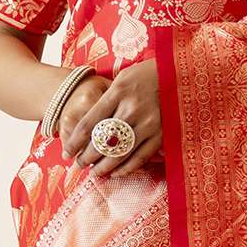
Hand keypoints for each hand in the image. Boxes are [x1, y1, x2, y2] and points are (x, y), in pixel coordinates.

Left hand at [59, 57, 162, 177]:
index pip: (89, 124)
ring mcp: (148, 123)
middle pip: (101, 142)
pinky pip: (140, 157)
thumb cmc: (146, 75)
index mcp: (118, 92)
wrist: (179, 73)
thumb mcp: (122, 79)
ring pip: (119, 154)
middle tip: (78, 165)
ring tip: (94, 173)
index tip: (66, 153)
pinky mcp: (161, 134)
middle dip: (86, 158)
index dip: (74, 142)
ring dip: (103, 167)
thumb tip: (86, 129)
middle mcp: (132, 109)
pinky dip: (126, 168)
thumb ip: (106, 100)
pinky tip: (116, 172)